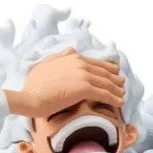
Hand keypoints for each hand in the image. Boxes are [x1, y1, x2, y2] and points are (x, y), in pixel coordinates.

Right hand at [10, 49, 125, 117]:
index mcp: (72, 57)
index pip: (95, 62)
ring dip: (117, 89)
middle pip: (104, 72)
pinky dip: (114, 98)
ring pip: (106, 82)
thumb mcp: (45, 64)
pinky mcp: (84, 88)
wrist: (29, 97)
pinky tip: (120, 102)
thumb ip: (60, 56)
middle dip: (115, 78)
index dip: (107, 68)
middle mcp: (80, 63)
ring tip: (123, 94)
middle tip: (122, 84)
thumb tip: (72, 50)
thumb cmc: (34, 85)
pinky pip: (104, 93)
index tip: (114, 72)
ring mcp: (83, 75)